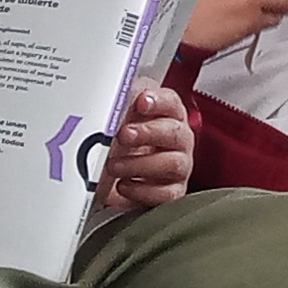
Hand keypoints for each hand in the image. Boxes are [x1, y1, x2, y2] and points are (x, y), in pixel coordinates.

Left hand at [96, 87, 195, 214]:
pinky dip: (142, 191)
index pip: (171, 103)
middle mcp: (178, 140)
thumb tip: (109, 94)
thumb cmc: (122, 142)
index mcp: (168, 115)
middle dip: (148, 133)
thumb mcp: (120, 116)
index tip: (141, 102)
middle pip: (175, 132)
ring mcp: (178, 166)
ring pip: (173, 163)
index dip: (158, 101)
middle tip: (124, 135)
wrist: (113, 178)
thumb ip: (121, 103)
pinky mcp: (172, 192)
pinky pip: (166, 194)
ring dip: (140, 164)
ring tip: (114, 165)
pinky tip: (124, 185)